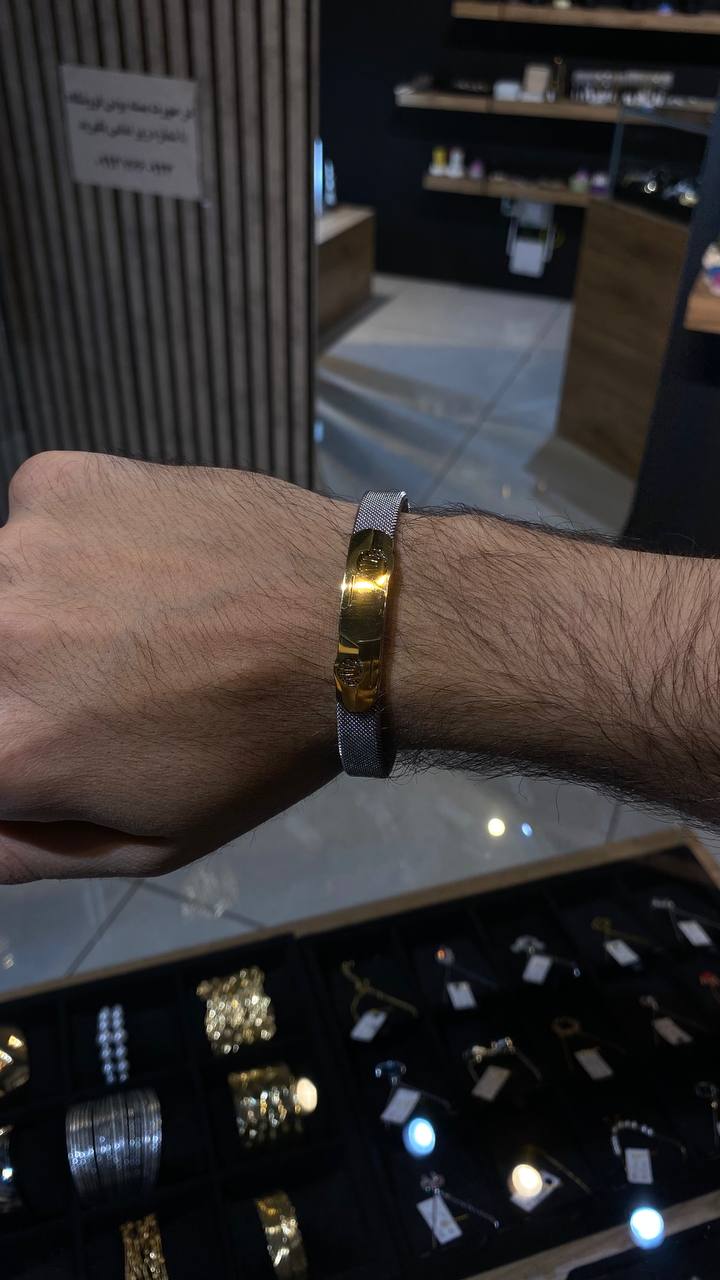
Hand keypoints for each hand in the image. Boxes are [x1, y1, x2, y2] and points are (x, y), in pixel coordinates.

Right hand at [0, 452, 352, 880]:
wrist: (348, 618)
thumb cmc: (260, 746)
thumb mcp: (152, 844)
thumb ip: (28, 853)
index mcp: (7, 747)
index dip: (24, 750)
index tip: (72, 733)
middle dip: (28, 684)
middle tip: (108, 677)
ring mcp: (18, 549)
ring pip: (3, 589)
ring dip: (44, 610)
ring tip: (137, 616)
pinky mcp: (53, 483)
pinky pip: (35, 520)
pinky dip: (73, 543)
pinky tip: (148, 562)